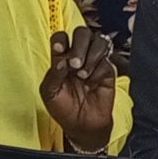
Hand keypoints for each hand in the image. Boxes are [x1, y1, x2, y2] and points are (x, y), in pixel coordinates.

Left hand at [40, 27, 117, 151]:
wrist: (81, 125)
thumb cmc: (63, 107)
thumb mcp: (49, 93)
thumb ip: (53, 75)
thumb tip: (62, 61)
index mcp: (61, 57)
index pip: (61, 37)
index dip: (61, 40)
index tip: (59, 50)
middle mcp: (78, 55)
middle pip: (82, 33)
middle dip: (78, 46)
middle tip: (74, 64)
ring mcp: (94, 61)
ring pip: (98, 41)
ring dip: (91, 56)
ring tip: (82, 75)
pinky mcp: (108, 71)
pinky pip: (107, 62)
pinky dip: (98, 72)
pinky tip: (91, 84)